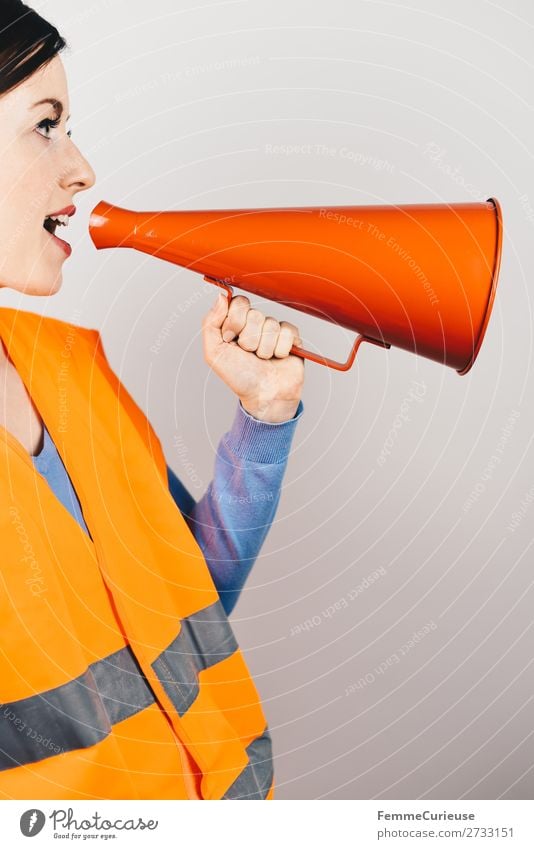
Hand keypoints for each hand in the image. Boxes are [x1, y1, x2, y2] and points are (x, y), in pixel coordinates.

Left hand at [202, 292, 304, 422]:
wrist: (264, 396)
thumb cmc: (239, 377)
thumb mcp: (214, 353)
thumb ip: (210, 323)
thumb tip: (221, 296)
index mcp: (236, 323)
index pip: (238, 303)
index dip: (235, 322)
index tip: (230, 340)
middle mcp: (255, 324)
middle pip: (255, 314)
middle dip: (249, 339)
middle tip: (248, 354)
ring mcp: (274, 330)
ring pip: (271, 325)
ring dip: (264, 348)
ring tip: (263, 359)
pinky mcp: (291, 337)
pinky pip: (288, 331)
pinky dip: (281, 349)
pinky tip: (277, 358)